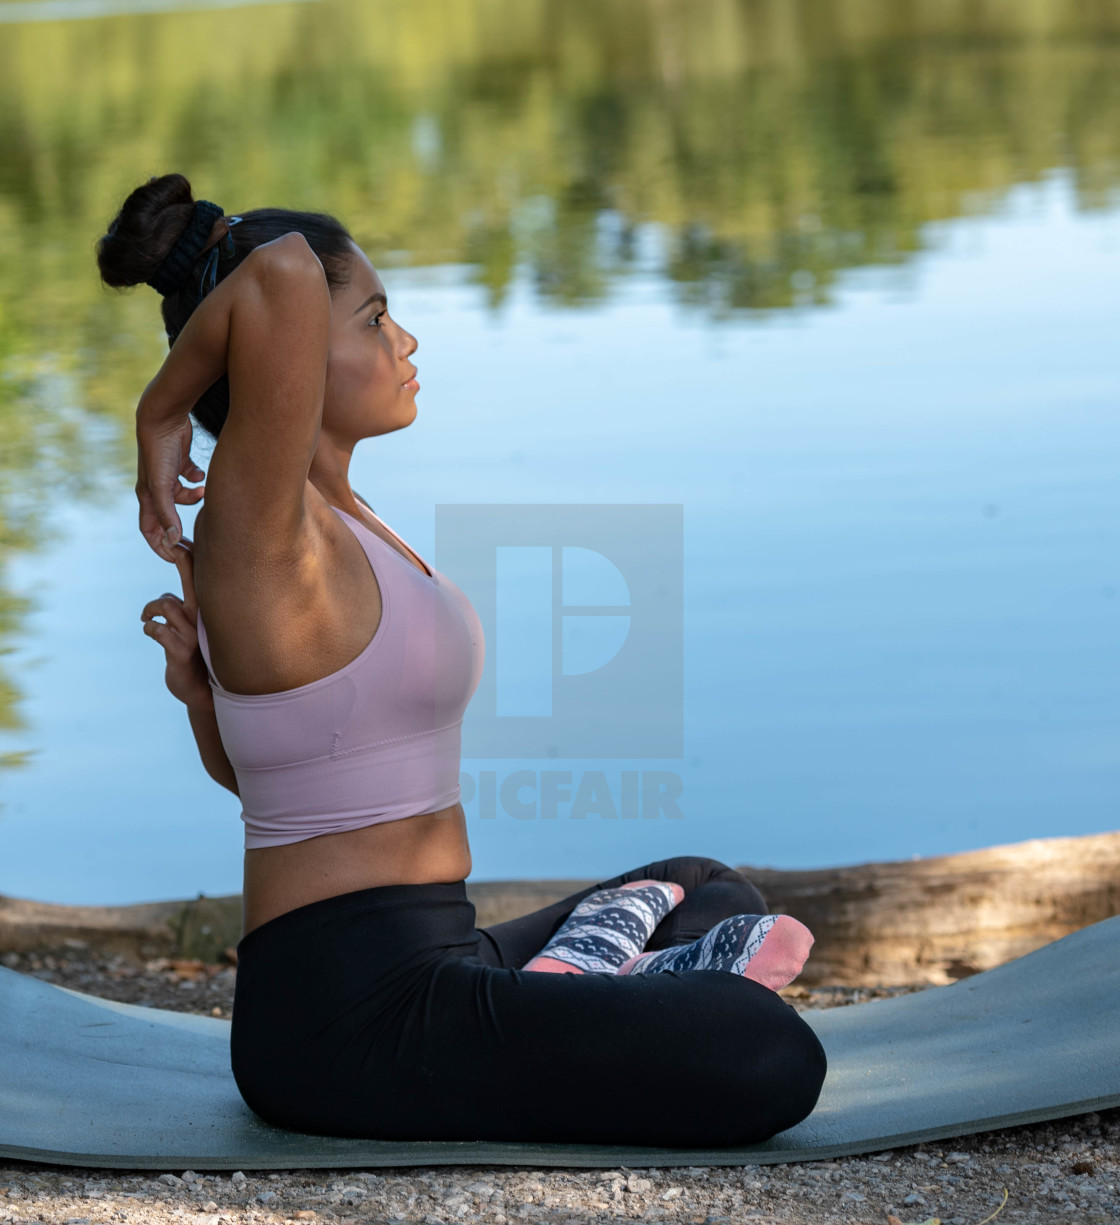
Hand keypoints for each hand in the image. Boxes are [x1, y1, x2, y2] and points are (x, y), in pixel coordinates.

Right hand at [135, 393, 205, 561]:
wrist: (164, 418)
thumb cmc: (160, 453)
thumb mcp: (164, 486)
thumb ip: (168, 513)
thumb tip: (171, 540)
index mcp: (147, 496)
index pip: (150, 530)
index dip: (161, 546)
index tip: (178, 558)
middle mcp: (155, 487)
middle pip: (167, 517)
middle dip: (180, 530)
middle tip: (198, 542)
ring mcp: (168, 474)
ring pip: (181, 497)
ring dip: (193, 499)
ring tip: (203, 494)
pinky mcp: (180, 461)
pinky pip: (190, 477)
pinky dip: (197, 481)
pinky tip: (203, 477)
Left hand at [140, 538, 212, 710]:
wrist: (201, 691)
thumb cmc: (193, 652)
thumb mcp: (190, 624)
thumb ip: (182, 600)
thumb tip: (170, 585)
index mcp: (207, 609)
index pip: (203, 575)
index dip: (191, 553)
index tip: (178, 540)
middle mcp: (204, 617)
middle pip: (193, 579)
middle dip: (183, 558)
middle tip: (172, 545)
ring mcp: (193, 634)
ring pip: (165, 604)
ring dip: (149, 611)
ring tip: (147, 618)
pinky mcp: (180, 651)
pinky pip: (156, 630)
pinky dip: (148, 629)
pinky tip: (149, 631)